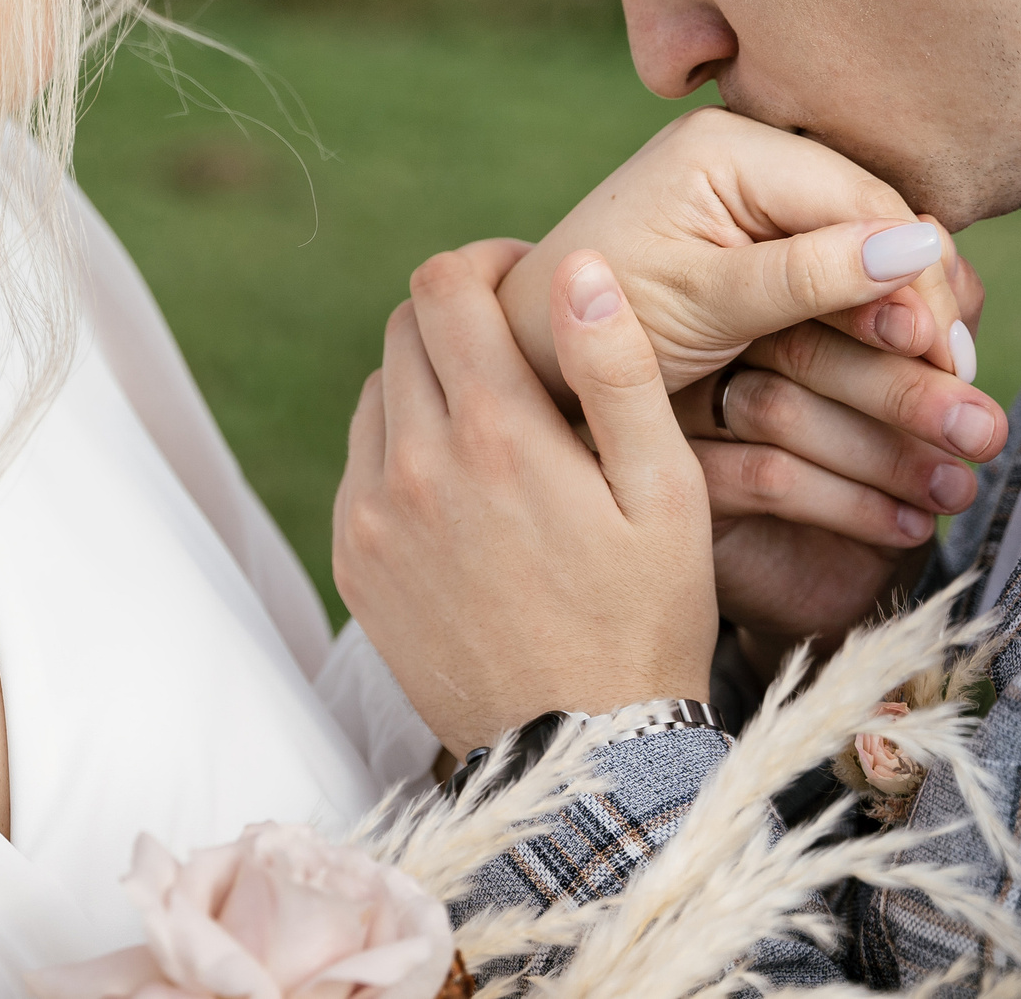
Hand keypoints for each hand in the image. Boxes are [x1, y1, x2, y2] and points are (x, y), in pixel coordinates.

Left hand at [332, 242, 716, 754]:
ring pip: (378, 393)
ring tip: (499, 426)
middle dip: (459, 317)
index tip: (527, 281)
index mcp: (494, 433)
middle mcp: (413, 465)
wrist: (579, 756)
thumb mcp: (665, 493)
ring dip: (428, 384)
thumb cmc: (643, 619)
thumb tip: (576, 267)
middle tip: (520, 351)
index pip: (444, 285)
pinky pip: (362, 464)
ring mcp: (372, 517)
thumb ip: (618, 370)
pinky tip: (467, 489)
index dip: (486, 263)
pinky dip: (404, 451)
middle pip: (403, 328)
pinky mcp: (355, 561)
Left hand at [498, 107, 974, 398]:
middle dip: (922, 299)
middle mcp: (746, 158)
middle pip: (873, 223)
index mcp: (727, 147)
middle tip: (962, 379)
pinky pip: (837, 276)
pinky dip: (874, 323)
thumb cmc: (593, 332)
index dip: (917, 278)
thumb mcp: (703, 304)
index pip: (862, 202)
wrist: (526, 361)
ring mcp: (752, 200)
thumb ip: (804, 276)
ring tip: (949, 382)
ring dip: (908, 316)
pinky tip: (908, 367)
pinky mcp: (754, 246)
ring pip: (865, 252)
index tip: (948, 356)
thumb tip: (915, 246)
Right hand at [676, 307, 1001, 662]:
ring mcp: (686, 406)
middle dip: (904, 388)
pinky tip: (910, 525)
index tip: (961, 360)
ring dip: (885, 454)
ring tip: (956, 488)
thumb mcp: (915, 380)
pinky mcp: (686, 476)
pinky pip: (765, 478)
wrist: (833, 570)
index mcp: (771, 295)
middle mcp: (716, 342)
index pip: (823, 281)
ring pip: (779, 409)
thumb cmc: (878, 457)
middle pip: (800, 342)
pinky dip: (851, 504)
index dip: (899, 314)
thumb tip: (939, 261)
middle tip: (980, 429)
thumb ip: (923, 316)